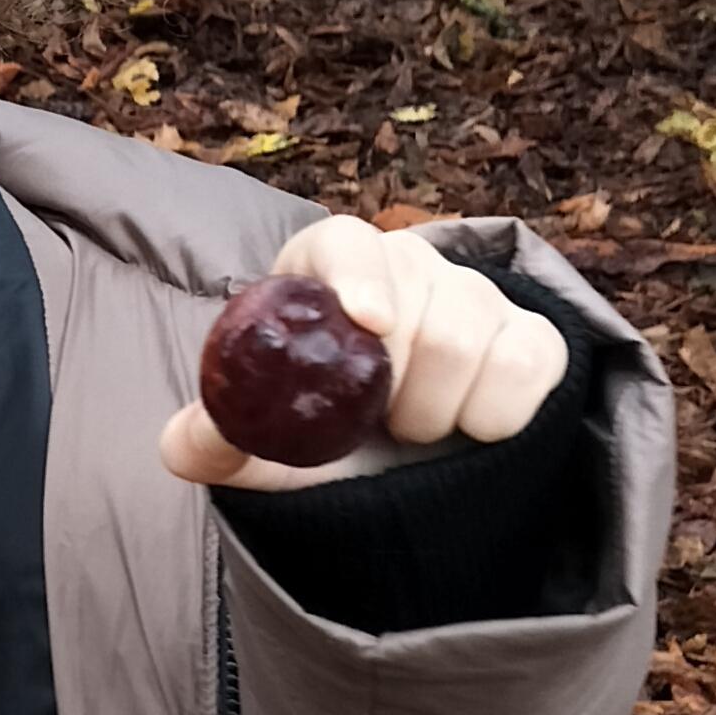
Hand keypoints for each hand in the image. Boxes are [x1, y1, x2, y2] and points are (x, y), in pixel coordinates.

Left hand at [160, 216, 567, 491]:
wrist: (392, 471)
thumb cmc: (317, 434)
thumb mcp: (261, 445)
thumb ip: (215, 441)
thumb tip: (185, 444)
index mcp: (327, 268)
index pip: (345, 243)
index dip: (360, 277)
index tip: (368, 324)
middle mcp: (406, 265)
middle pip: (422, 303)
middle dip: (397, 385)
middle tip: (376, 420)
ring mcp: (474, 295)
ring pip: (475, 336)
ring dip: (438, 409)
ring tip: (411, 425)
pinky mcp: (530, 335)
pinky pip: (531, 361)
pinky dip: (496, 412)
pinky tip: (466, 425)